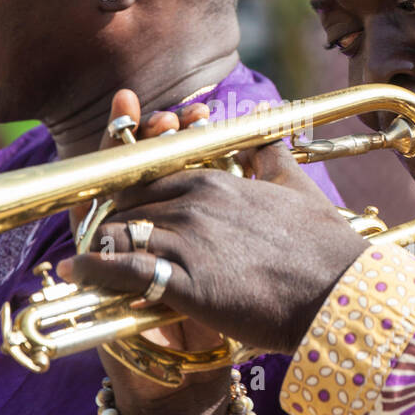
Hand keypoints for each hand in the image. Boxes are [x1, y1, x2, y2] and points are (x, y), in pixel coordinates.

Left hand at [59, 93, 367, 355]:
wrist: (340, 293)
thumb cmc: (324, 247)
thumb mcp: (297, 188)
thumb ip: (271, 156)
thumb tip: (267, 121)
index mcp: (217, 181)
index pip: (151, 175)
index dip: (127, 189)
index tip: (114, 202)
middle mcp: (195, 202)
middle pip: (128, 201)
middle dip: (108, 217)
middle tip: (91, 234)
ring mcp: (188, 239)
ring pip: (120, 230)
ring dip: (97, 244)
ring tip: (81, 258)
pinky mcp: (186, 279)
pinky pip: (122, 266)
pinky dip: (92, 268)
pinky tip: (74, 272)